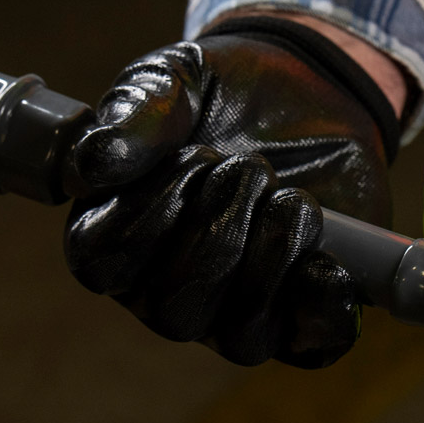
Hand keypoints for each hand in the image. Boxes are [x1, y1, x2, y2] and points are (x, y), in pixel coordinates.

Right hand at [63, 17, 397, 367]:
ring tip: (288, 195)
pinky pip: (314, 345)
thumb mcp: (177, 77)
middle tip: (247, 165)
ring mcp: (234, 311)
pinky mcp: (302, 312)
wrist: (312, 89)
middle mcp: (166, 290)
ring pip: (241, 338)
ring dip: (272, 257)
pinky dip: (324, 307)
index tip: (190, 157)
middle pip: (175, 310)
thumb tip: (94, 163)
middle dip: (220, 228)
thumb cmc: (225, 93)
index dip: (148, 214)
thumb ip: (138, 110)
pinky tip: (329, 259)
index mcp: (114, 236)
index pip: (101, 263)